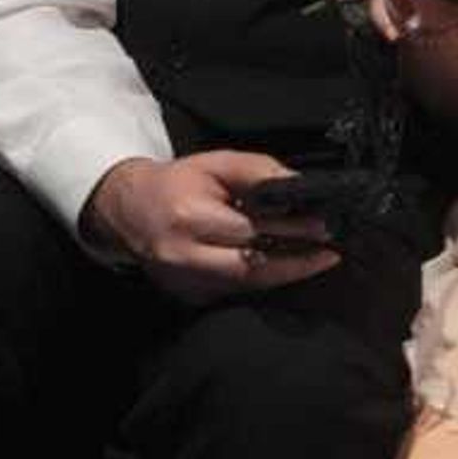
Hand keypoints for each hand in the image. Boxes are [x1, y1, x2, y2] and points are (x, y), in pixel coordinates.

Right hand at [79, 151, 335, 302]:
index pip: (250, 229)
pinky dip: (259, 280)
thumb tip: (297, 185)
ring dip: (282, 274)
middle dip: (294, 262)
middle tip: (327, 254)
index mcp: (189, 217)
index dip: (289, 230)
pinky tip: (280, 268)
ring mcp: (184, 281)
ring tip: (313, 263)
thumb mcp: (214, 164)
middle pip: (251, 268)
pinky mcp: (187, 295)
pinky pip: (233, 291)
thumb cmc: (175, 183)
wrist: (130, 210)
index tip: (321, 229)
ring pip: (245, 285)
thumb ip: (256, 170)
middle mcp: (184, 255)